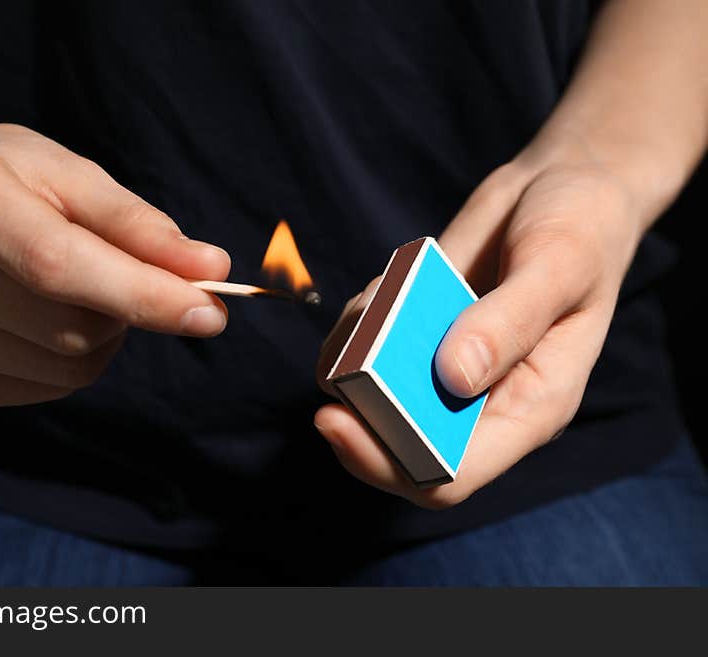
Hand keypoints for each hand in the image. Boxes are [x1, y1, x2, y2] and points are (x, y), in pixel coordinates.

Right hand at [0, 123, 229, 409]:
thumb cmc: (14, 178)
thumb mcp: (76, 175)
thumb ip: (141, 226)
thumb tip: (210, 271)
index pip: (54, 263)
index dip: (140, 294)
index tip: (209, 312)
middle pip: (65, 329)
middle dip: (122, 311)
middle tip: (117, 276)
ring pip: (59, 370)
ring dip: (98, 339)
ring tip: (70, 293)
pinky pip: (34, 393)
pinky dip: (61, 365)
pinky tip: (34, 322)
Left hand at [315, 147, 645, 507]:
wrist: (561, 186)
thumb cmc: (581, 228)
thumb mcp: (559, 264)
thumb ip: (509, 322)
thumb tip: (452, 378)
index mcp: (530, 407)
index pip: (451, 473)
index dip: (388, 462)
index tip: (335, 419)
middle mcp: (482, 400)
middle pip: (398, 448)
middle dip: (356, 412)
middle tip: (339, 360)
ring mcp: (444, 369)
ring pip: (371, 397)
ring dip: (352, 355)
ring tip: (379, 298)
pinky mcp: (419, 335)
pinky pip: (366, 350)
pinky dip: (357, 324)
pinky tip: (383, 287)